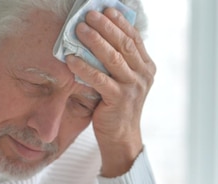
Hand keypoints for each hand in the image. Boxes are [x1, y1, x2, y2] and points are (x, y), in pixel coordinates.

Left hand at [65, 8, 155, 176]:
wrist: (121, 138)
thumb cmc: (117, 108)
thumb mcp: (123, 82)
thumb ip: (118, 64)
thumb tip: (101, 39)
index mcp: (146, 67)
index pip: (133, 38)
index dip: (119, 23)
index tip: (106, 9)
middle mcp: (143, 75)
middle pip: (123, 44)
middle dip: (105, 27)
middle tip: (88, 14)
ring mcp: (132, 87)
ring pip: (113, 58)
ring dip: (95, 41)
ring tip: (79, 30)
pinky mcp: (118, 100)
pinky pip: (99, 79)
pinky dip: (84, 67)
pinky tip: (71, 59)